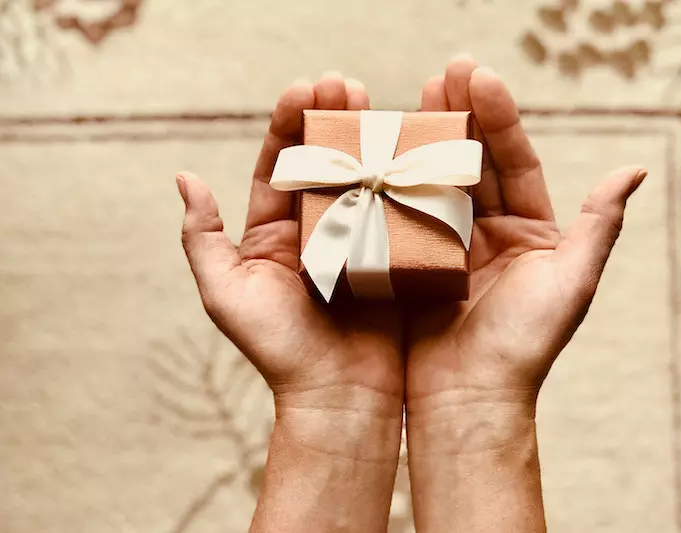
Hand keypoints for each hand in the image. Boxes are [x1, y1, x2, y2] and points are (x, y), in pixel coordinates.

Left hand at [177, 73, 402, 532]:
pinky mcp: (394, 255)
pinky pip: (398, 208)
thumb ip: (203, 239)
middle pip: (323, 163)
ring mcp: (358, 240)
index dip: (289, 126)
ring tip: (379, 102)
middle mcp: (316, 230)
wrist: (339, 396)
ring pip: (362, 178)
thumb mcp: (226, 294)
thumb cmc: (278, 350)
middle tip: (346, 84)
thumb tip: (185, 178)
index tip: (303, 89)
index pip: (279, 167)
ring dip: (369, 138)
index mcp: (274, 233)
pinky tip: (411, 146)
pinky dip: (403, 176)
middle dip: (332, 120)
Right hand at [404, 56, 645, 531]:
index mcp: (528, 232)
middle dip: (459, 115)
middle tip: (444, 73)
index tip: (478, 76)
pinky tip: (381, 148)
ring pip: (436, 181)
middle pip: (473, 162)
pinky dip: (393, 181)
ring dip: (424, 138)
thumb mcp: (570, 283)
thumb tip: (635, 169)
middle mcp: (488, 233)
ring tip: (413, 95)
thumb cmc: (524, 347)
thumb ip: (599, 225)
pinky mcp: (410, 263)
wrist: (468, 399)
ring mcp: (446, 246)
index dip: (498, 118)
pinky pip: (402, 214)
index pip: (513, 162)